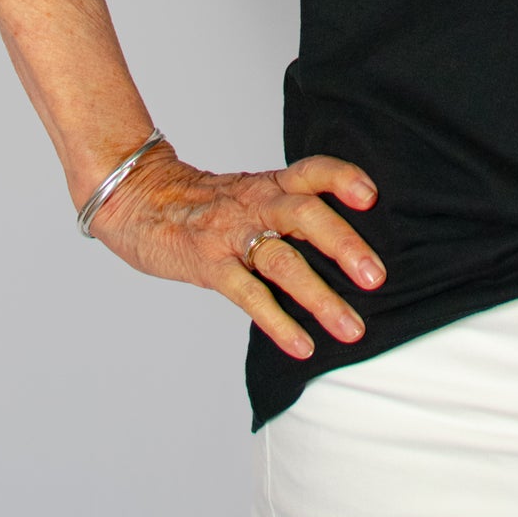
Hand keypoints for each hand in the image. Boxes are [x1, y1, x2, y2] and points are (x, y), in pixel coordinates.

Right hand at [87, 144, 384, 359]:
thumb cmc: (207, 203)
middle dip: (343, 245)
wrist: (141, 201)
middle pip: (303, 216)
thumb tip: (350, 240)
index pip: (311, 171)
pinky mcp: (210, 266)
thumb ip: (292, 209)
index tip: (372, 196)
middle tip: (376, 277)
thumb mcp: (252, 193)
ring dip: (320, 297)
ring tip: (351, 328)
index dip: (342, 178)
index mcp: (270, 185)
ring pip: (281, 263)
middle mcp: (255, 205)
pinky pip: (248, 296)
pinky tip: (302, 345)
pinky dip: (277, 322)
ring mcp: (231, 236)